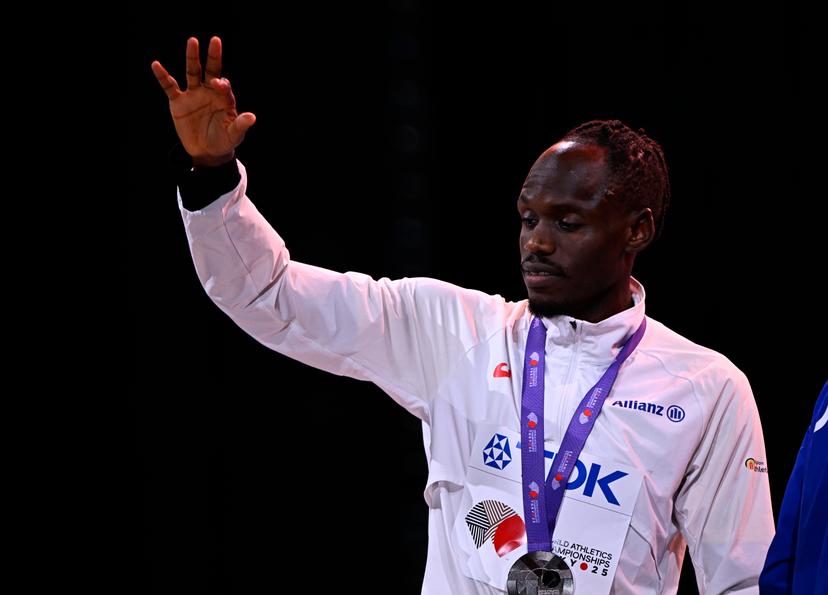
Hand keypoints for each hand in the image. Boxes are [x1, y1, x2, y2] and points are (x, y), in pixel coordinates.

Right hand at [151, 37, 255, 166]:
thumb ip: (240, 125)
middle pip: (211, 70)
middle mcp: (209, 92)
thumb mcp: (234, 135)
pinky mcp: (179, 102)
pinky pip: (170, 87)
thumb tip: (252, 117)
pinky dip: (163, 77)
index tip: (217, 84)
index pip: (224, 85)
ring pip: (192, 72)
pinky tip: (156, 65)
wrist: (207, 152)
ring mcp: (193, 95)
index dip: (221, 83)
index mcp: (223, 98)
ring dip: (192, 58)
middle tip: (216, 40)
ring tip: (193, 41)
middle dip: (213, 57)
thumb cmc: (224, 141)